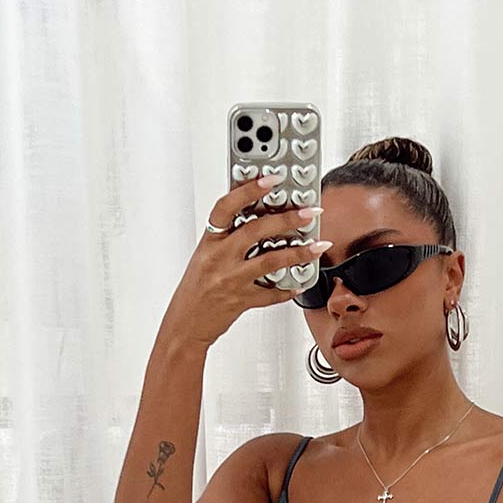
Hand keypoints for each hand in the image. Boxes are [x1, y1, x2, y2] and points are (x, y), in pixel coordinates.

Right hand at [164, 172, 331, 348]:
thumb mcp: (205, 254)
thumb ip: (227, 235)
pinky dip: (288, 288)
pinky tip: (300, 282)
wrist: (185, 323)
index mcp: (210, 241)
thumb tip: (255, 214)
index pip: (227, 207)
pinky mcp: (242, 301)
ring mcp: (231, 280)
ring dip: (298, 252)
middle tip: (309, 212)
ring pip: (270, 261)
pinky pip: (271, 294)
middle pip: (256, 230)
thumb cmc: (195, 289)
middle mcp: (220, 258)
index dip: (249, 189)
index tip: (271, 179)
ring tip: (317, 245)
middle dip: (287, 218)